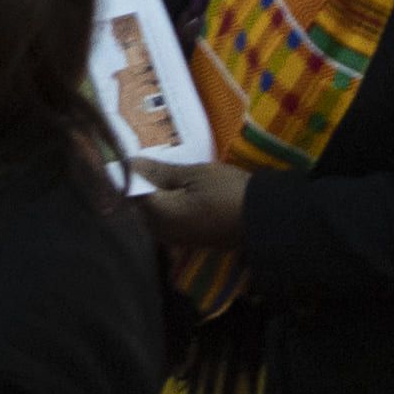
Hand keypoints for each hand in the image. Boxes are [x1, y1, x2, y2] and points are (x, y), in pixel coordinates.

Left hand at [130, 157, 248, 249]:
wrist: (263, 218)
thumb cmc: (227, 191)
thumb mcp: (194, 174)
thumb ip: (160, 172)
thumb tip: (130, 164)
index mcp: (159, 215)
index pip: (131, 192)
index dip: (129, 172)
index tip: (131, 153)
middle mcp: (163, 231)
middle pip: (140, 205)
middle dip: (142, 184)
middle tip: (149, 159)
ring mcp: (176, 238)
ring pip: (153, 214)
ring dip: (155, 195)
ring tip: (165, 170)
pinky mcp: (190, 239)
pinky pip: (168, 220)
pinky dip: (168, 204)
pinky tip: (178, 188)